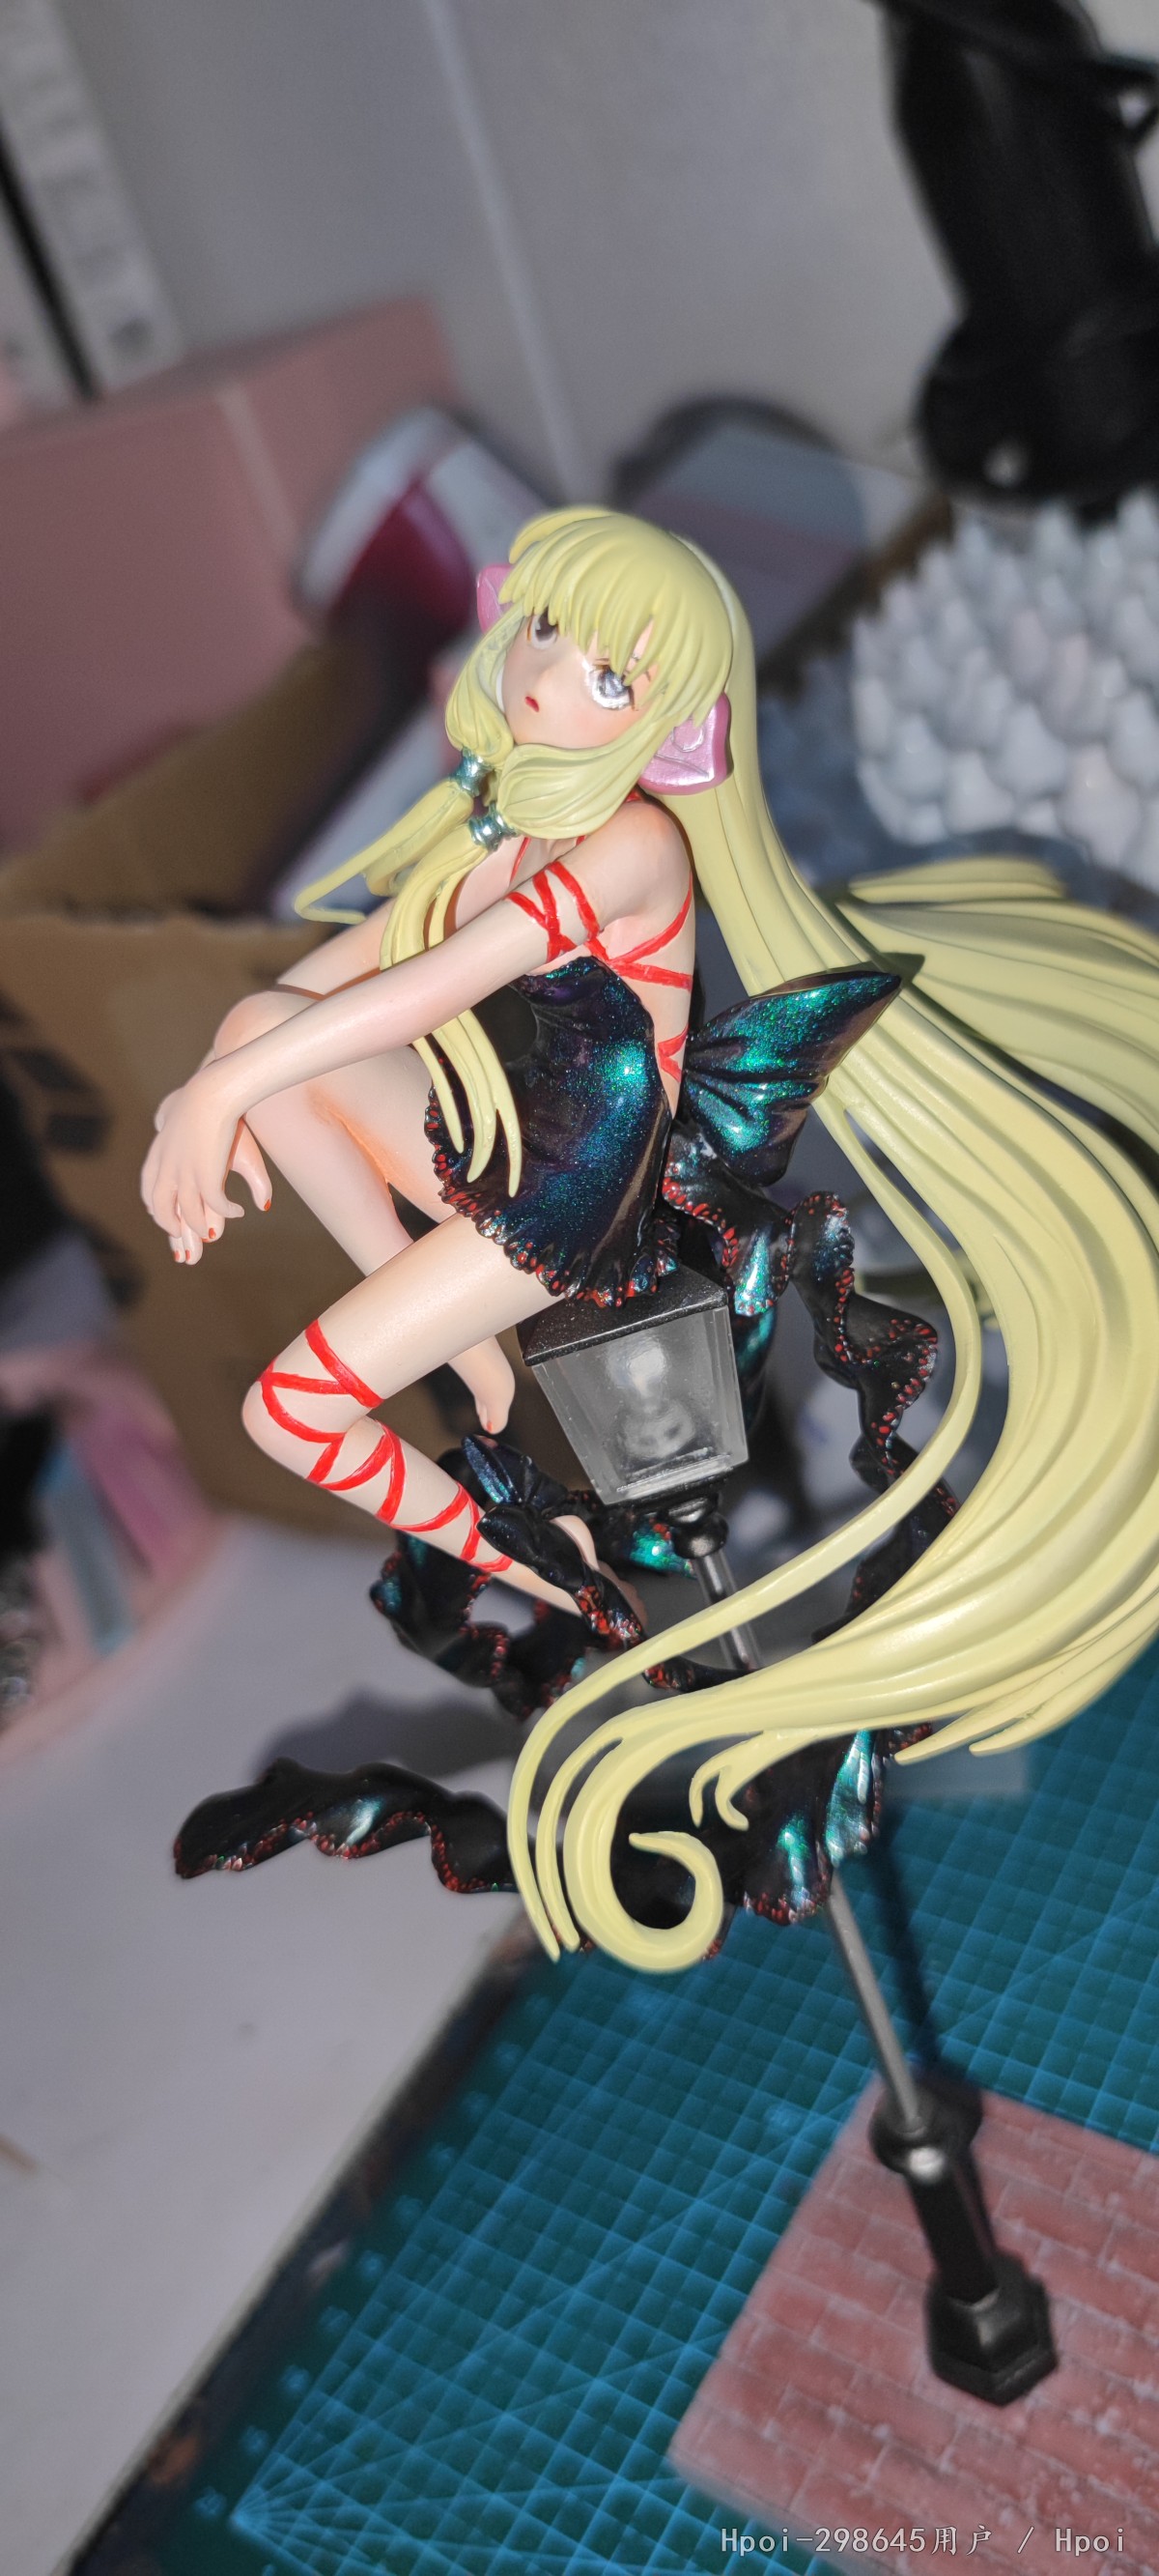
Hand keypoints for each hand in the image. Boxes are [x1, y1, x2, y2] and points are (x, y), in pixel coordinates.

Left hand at [141, 1070, 269, 1264]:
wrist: (212, 1089)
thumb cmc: (201, 1097)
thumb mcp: (179, 1116)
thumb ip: (170, 1124)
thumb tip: (161, 1121)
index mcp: (159, 1156)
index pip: (151, 1191)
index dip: (157, 1210)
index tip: (168, 1224)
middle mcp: (167, 1169)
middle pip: (163, 1210)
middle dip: (175, 1232)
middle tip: (186, 1253)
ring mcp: (185, 1174)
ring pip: (187, 1213)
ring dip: (201, 1227)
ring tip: (212, 1232)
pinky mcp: (206, 1174)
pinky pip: (215, 1205)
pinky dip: (226, 1213)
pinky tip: (238, 1212)